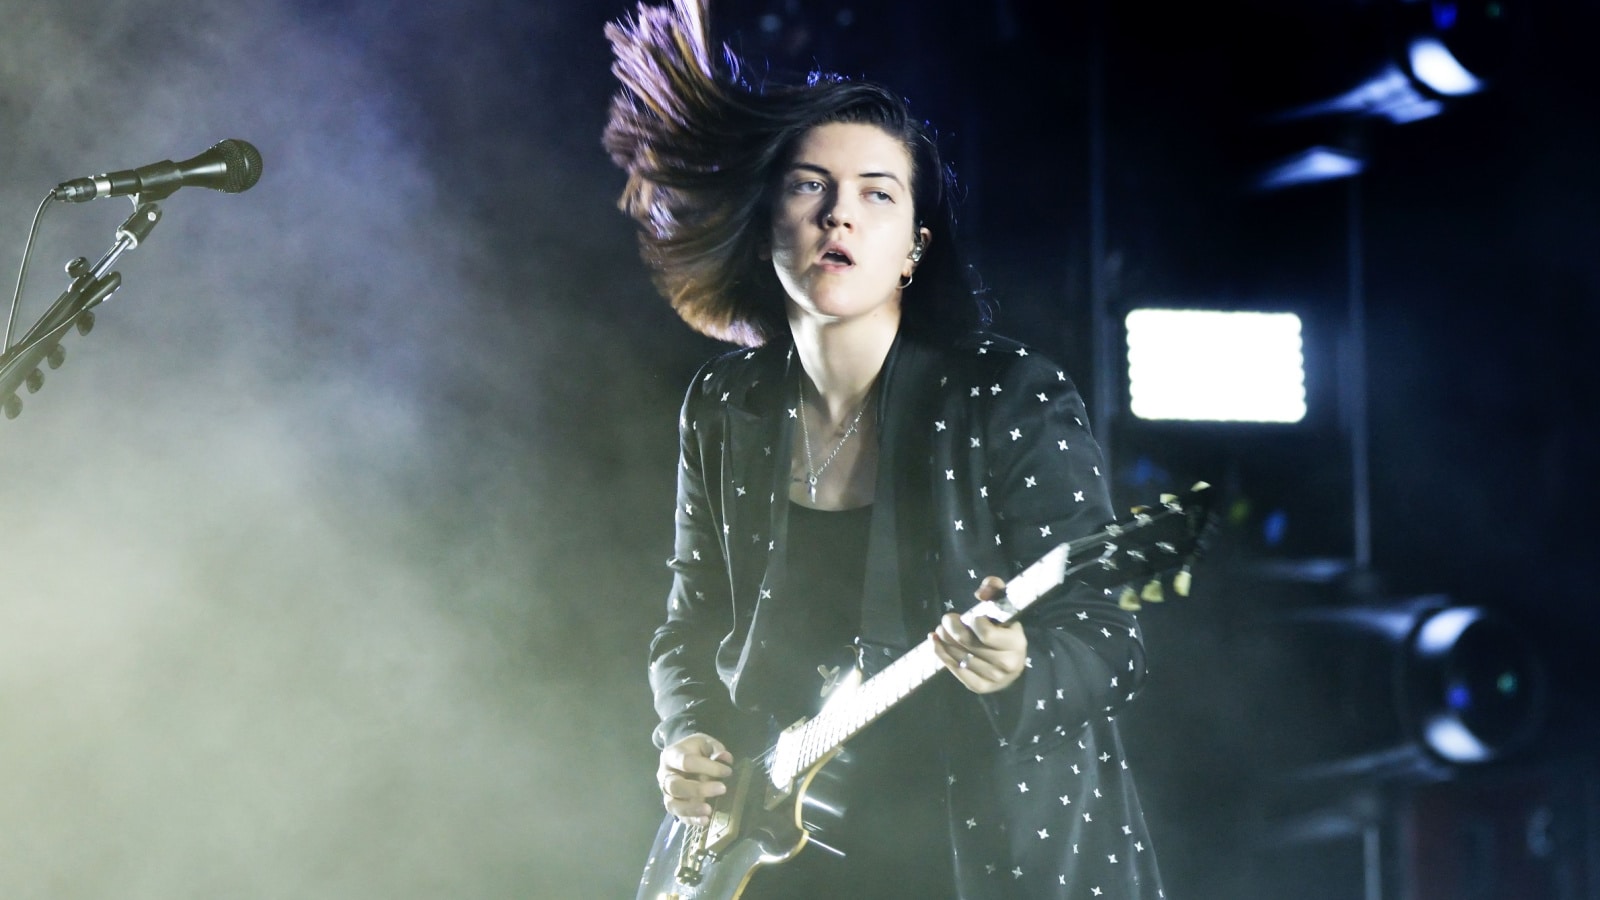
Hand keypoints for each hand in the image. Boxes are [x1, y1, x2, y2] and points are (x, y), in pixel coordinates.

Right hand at [658, 733, 733, 824]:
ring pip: (673, 804)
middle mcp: (664, 776)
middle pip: (676, 786)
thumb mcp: (704, 742)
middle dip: (698, 789)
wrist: (681, 756)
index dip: (707, 767)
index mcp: (671, 756)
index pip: (686, 762)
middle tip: (722, 789)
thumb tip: (726, 758)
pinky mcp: (672, 805)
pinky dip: (691, 820)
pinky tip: (705, 820)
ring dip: (691, 808)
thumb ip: (714, 748)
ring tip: (709, 810)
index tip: (727, 771)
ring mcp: (666, 793)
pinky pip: (678, 816)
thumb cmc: (694, 749)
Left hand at [931, 575, 1027, 693]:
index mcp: (1016, 643)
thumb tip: (980, 593)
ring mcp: (994, 678)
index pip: (985, 633)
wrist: (1012, 660)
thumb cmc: (1005, 629)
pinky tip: (934, 643)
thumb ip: (995, 589)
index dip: (973, 622)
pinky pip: (956, 671)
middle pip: (967, 643)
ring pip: (959, 657)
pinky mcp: (980, 687)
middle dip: (951, 628)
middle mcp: (1007, 664)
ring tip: (940, 630)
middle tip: (946, 619)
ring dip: (944, 641)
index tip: (972, 617)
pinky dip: (941, 655)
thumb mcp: (1003, 605)